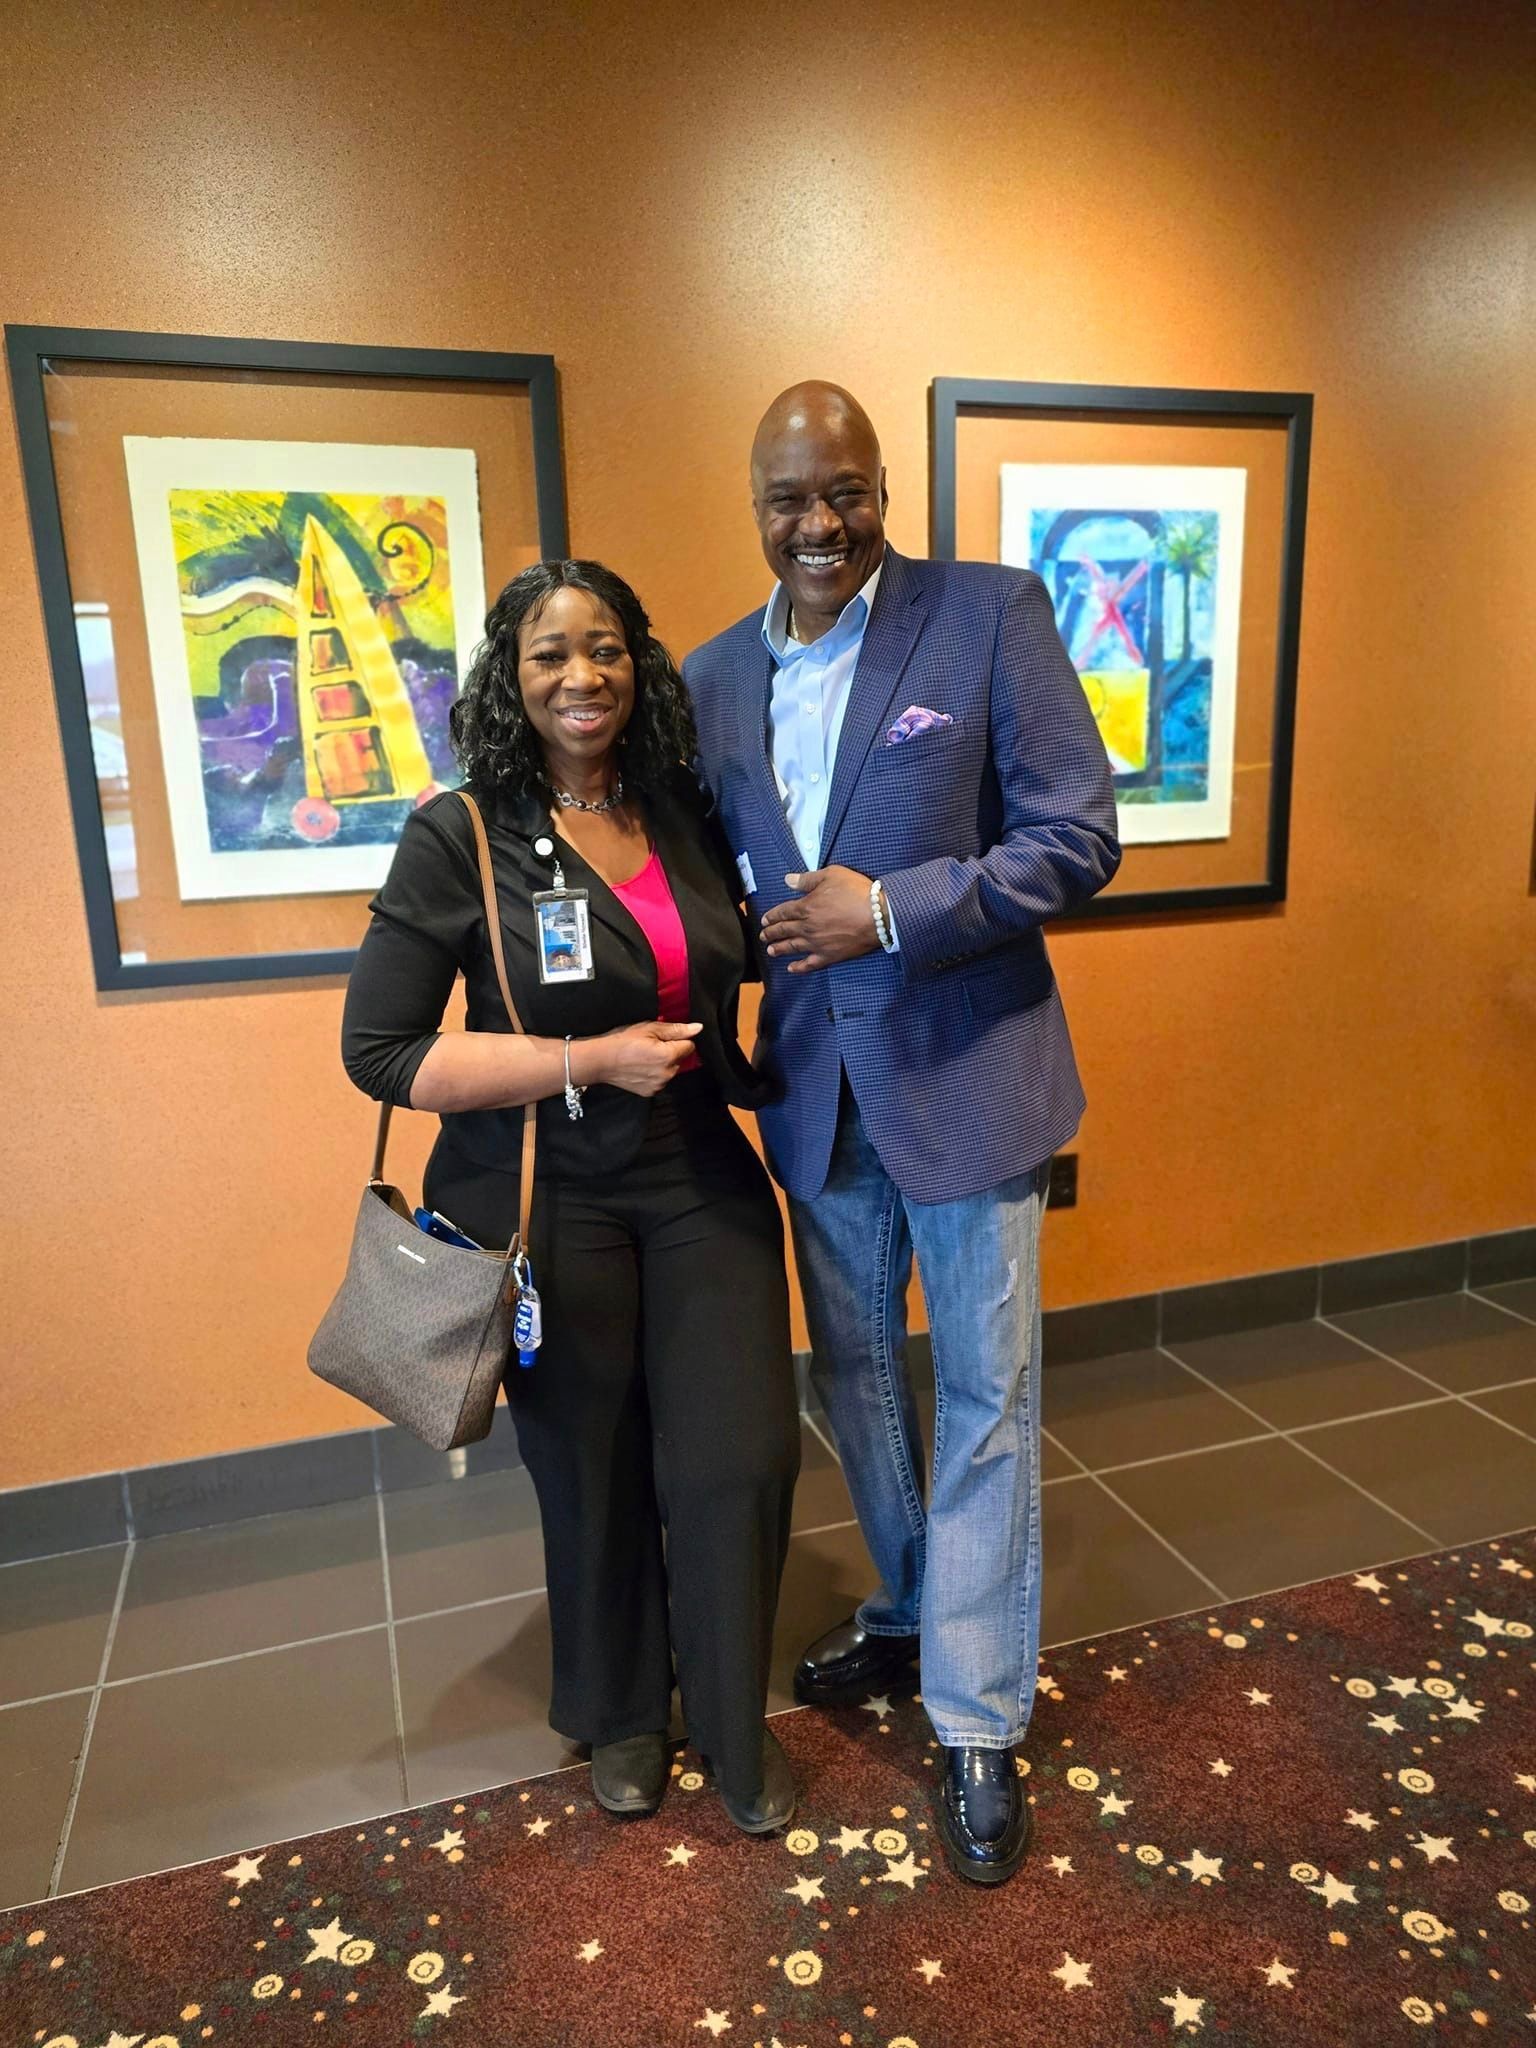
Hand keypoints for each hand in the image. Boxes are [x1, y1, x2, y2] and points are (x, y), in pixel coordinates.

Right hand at [582, 1020, 701, 1096]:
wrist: (599, 1061)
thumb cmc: (622, 1040)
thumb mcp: (649, 1028)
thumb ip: (676, 1030)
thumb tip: (698, 1028)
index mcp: (669, 1056)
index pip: (689, 1046)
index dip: (678, 1039)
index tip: (662, 1037)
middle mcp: (668, 1074)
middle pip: (681, 1059)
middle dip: (671, 1052)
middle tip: (650, 1046)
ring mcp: (659, 1085)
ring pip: (671, 1070)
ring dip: (663, 1064)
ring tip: (643, 1057)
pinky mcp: (650, 1093)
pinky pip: (660, 1080)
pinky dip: (654, 1074)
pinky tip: (640, 1068)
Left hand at [760, 867, 879, 972]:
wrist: (877, 916)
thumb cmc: (856, 892)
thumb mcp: (831, 875)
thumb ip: (807, 879)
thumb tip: (788, 880)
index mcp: (805, 907)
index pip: (782, 912)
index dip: (772, 916)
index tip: (764, 920)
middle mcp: (807, 927)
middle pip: (784, 931)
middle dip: (771, 933)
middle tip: (763, 936)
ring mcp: (817, 943)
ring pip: (792, 947)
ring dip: (779, 949)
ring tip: (770, 951)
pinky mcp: (829, 956)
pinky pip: (809, 964)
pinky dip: (798, 967)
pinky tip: (791, 968)